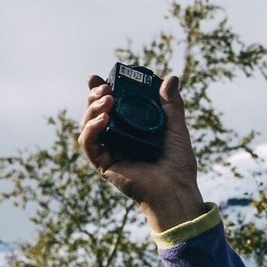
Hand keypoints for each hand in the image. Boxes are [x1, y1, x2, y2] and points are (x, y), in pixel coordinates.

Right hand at [80, 73, 203, 232]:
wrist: (176, 190)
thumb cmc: (178, 164)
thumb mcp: (176, 129)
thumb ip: (172, 105)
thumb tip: (171, 78)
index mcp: (130, 128)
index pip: (110, 105)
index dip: (100, 90)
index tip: (99, 77)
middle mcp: (116, 138)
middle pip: (95, 112)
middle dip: (94, 96)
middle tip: (104, 87)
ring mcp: (108, 150)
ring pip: (88, 125)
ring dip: (92, 109)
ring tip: (108, 99)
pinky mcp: (103, 164)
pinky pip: (89, 144)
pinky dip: (92, 129)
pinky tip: (103, 118)